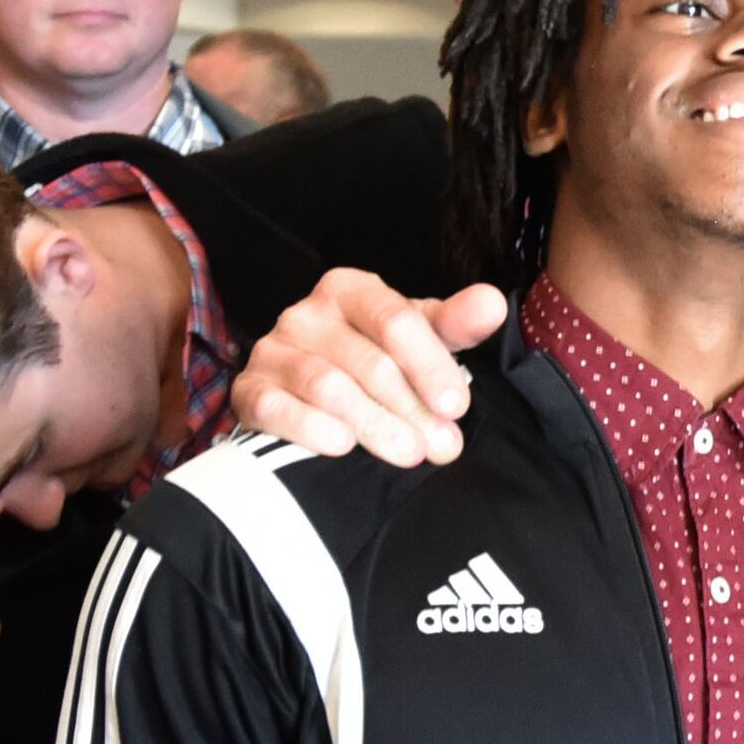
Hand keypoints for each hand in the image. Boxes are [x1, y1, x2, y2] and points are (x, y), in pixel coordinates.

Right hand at [227, 268, 506, 466]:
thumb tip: (493, 304)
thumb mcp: (418, 338)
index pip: (396, 320)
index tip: (457, 406)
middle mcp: (307, 314)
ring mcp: (273, 350)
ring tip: (407, 453)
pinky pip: (278, 407)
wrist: (303, 394)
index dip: (431, 365)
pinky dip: (311, 427)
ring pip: (329, 387)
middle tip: (441, 447)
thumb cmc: (374, 359)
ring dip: (374, 424)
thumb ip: (455, 323)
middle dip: (412, 408)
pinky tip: (341, 446)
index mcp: (351, 290)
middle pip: (369, 362)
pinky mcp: (249, 390)